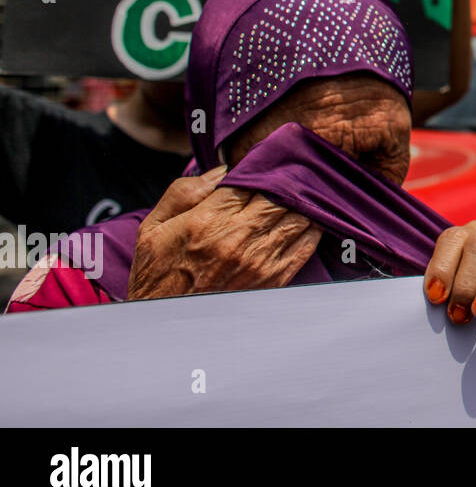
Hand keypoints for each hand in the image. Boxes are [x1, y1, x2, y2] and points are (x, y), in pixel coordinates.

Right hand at [127, 165, 322, 300]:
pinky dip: (311, 228)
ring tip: (301, 192)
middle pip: (280, 194)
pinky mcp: (274, 280)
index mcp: (207, 220)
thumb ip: (184, 192)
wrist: (165, 326)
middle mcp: (237, 239)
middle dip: (285, 181)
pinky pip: (306, 245)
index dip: (260, 167)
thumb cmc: (157, 274)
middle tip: (289, 172)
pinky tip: (308, 220)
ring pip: (299, 216)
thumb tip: (221, 171)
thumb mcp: (153, 227)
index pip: (249, 179)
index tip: (264, 161)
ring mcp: (259, 261)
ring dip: (302, 202)